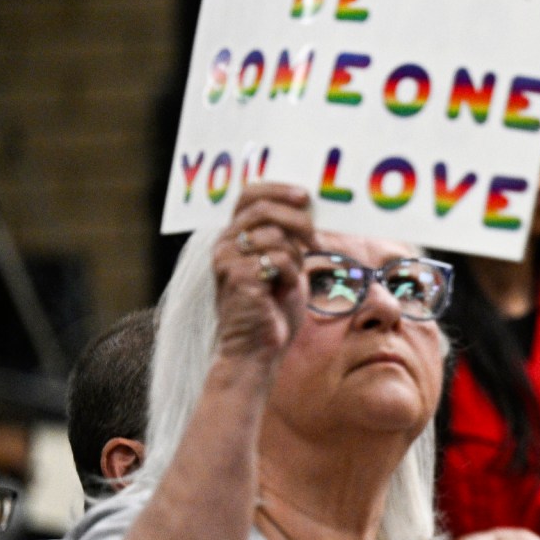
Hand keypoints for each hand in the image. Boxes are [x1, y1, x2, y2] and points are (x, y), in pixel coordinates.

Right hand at [212, 183, 314, 364]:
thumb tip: (311, 211)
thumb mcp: (284, 265)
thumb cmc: (273, 309)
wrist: (257, 350)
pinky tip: (285, 290)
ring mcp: (227, 261)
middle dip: (299, 221)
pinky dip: (292, 274)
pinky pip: (279, 260)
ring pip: (275, 235)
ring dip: (296, 257)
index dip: (277, 189)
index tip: (304, 196)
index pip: (248, 195)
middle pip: (264, 209)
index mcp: (232, 237)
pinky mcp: (237, 277)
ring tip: (292, 278)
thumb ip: (288, 238)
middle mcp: (223, 244)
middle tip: (316, 241)